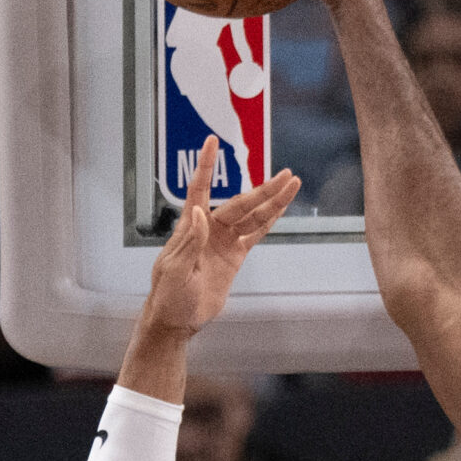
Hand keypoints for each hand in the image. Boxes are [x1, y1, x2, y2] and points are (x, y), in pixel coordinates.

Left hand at [143, 133, 297, 337]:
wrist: (178, 319)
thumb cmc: (169, 295)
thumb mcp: (175, 270)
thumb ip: (190, 242)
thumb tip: (200, 212)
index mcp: (190, 226)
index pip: (199, 189)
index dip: (206, 165)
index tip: (212, 141)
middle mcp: (209, 228)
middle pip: (241, 203)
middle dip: (264, 189)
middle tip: (286, 175)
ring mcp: (224, 241)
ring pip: (252, 216)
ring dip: (272, 201)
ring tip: (291, 184)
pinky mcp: (235, 256)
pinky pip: (255, 234)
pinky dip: (269, 221)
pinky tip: (282, 208)